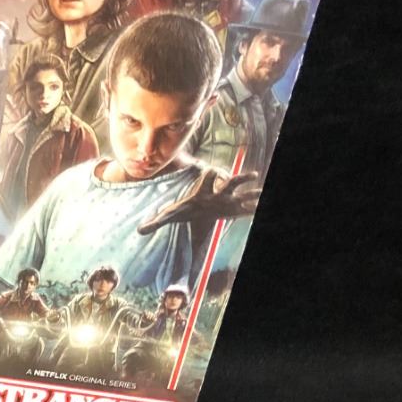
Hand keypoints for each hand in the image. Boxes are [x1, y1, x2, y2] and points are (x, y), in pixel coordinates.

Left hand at [136, 168, 261, 234]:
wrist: (198, 210)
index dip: (208, 175)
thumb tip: (139, 230)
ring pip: (242, 195)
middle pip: (229, 183)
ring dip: (252, 193)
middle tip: (251, 175)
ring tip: (262, 192)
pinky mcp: (233, 209)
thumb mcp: (170, 215)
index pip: (206, 180)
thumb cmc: (185, 209)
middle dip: (239, 179)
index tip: (210, 170)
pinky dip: (254, 208)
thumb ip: (156, 221)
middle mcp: (217, 194)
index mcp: (202, 193)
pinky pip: (246, 209)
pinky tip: (262, 208)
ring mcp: (227, 201)